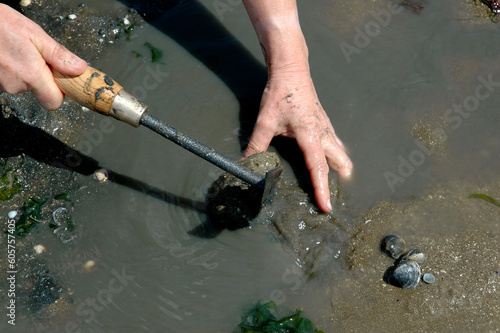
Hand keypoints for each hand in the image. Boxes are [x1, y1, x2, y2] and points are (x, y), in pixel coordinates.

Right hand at [0, 4, 86, 109]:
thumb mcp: (36, 35)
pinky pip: (10, 80)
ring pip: (24, 84)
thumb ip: (59, 55)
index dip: (60, 92)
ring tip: (18, 51)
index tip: (60, 79)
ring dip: (25, 71)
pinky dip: (12, 70)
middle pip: (39, 91)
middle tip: (36, 56)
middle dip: (42, 76)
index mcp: (31, 75)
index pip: (54, 102)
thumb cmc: (1, 24)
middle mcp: (16, 85)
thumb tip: (79, 68)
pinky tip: (9, 55)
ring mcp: (2, 85)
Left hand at [243, 71, 351, 212]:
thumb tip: (245, 163)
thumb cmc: (279, 93)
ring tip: (330, 182)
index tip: (326, 207)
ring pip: (340, 152)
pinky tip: (324, 159)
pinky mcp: (324, 122)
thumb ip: (256, 144)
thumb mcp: (265, 121)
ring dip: (338, 167)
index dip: (322, 189)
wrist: (291, 70)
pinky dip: (334, 155)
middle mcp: (323, 133)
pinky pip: (335, 143)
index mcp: (310, 135)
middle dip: (339, 180)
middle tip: (331, 195)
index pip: (318, 168)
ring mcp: (326, 127)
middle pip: (340, 162)